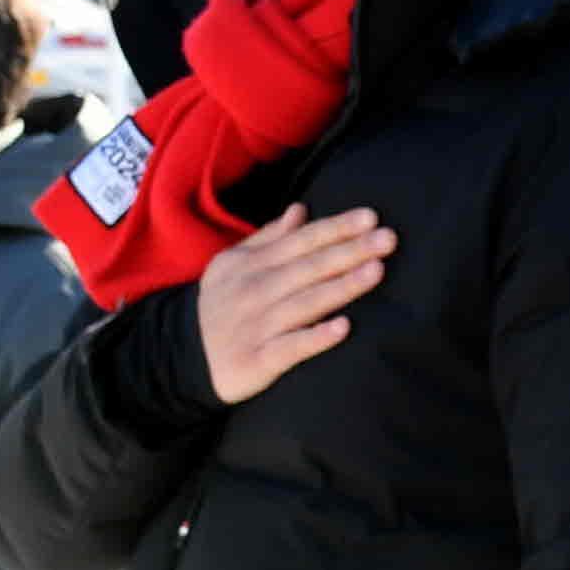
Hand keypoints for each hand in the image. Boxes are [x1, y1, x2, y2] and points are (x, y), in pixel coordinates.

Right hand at [196, 205, 393, 403]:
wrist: (181, 358)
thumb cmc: (219, 306)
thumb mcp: (233, 265)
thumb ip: (269, 238)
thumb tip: (302, 210)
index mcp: (253, 264)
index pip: (302, 241)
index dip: (336, 228)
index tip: (370, 217)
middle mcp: (257, 290)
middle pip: (310, 267)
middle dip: (350, 251)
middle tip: (387, 239)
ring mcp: (258, 325)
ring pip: (306, 303)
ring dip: (341, 287)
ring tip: (376, 271)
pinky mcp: (259, 359)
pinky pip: (291, 347)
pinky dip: (315, 337)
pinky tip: (343, 327)